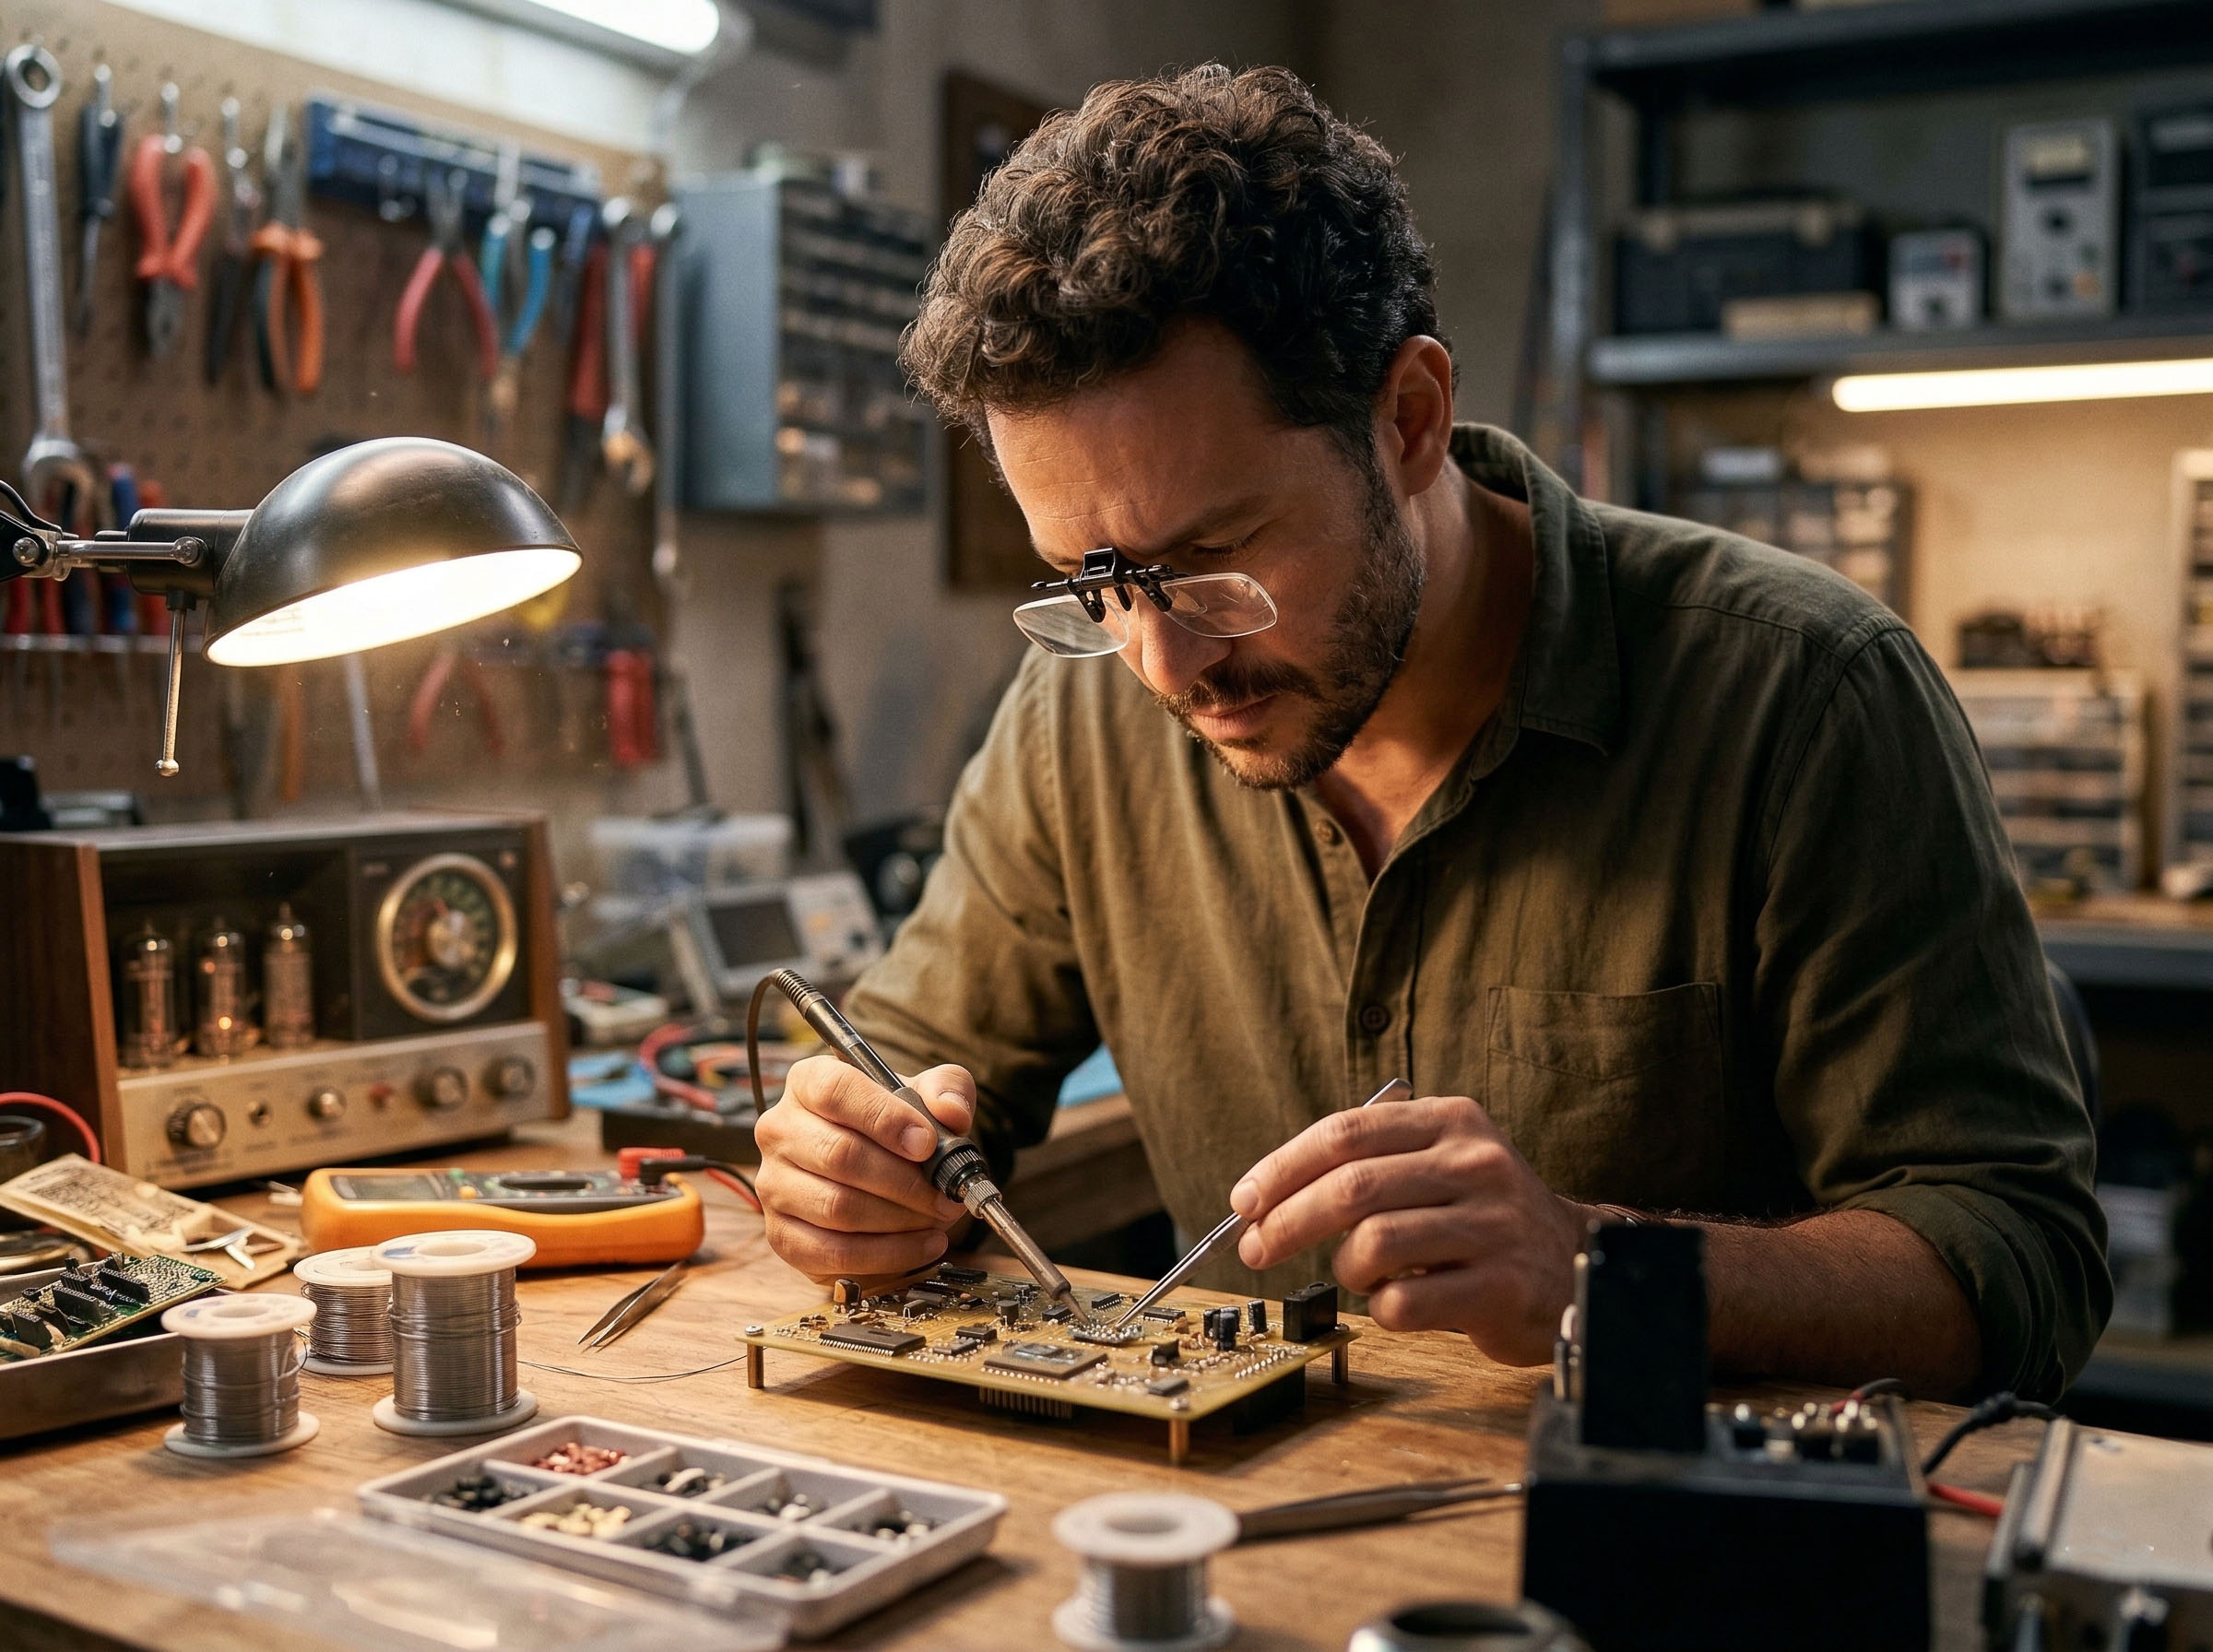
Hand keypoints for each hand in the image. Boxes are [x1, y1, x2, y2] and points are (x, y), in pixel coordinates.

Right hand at [753, 1052, 975, 1286]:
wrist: (878, 1178)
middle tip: (945, 1194)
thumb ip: (948, 1089)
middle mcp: (780, 1130)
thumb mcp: (928, 1096)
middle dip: (904, 1181)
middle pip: (840, 1155)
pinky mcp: (781, 1235)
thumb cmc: (897, 1129)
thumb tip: (951, 1112)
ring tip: (937, 1217)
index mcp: (808, 1081)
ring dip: (899, 1219)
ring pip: (837, 1207)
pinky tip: (923, 1244)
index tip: (927, 1143)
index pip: (835, 1091)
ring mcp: (772, 1185)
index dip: (884, 1118)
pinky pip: (833, 1252)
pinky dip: (887, 1254)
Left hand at [1229, 1094, 1591, 1365]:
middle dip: (1286, 1221)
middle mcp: (1476, 1164)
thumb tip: (1264, 1198)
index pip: (1345, 1132)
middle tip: (1256, 1249)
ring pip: (1372, 1244)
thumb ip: (1367, 1164)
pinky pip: (1403, 1302)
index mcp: (1452, 1121)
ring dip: (1344, 1269)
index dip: (1282, 1167)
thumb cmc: (1483, 1218)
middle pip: (1350, 1186)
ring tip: (1360, 1274)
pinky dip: (1381, 1307)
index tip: (1244, 1201)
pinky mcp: (1500, 1287)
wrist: (1575, 1267)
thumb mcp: (1440, 1163)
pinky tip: (1399, 1300)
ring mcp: (1493, 1226)